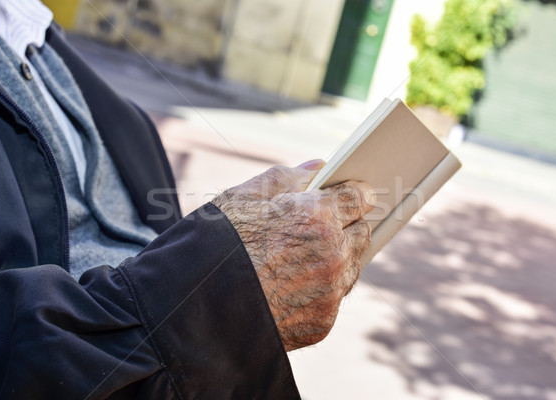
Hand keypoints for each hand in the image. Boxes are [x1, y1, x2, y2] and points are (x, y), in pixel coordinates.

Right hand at [212, 160, 374, 350]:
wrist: (194, 307)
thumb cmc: (214, 245)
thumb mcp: (242, 197)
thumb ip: (286, 177)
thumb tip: (317, 167)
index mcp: (316, 215)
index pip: (359, 197)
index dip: (354, 193)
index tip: (352, 194)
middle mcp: (332, 253)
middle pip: (362, 231)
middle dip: (346, 225)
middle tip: (317, 227)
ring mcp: (330, 291)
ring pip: (352, 266)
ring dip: (337, 258)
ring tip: (299, 258)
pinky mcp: (323, 322)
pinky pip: (333, 298)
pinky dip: (320, 291)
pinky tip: (290, 288)